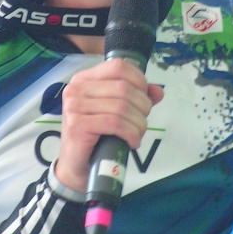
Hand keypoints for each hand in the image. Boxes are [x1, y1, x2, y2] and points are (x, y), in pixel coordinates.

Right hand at [54, 58, 163, 192]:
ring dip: (138, 123)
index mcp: (85, 79)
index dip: (139, 81)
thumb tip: (158, 91)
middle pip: (124, 88)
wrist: (77, 167)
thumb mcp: (117, 112)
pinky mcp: (77, 125)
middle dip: (142, 107)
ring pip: (121, 107)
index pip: (119, 66)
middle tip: (141, 122)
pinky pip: (115, 123)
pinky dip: (130, 133)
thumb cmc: (97, 137)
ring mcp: (74, 106)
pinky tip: (132, 141)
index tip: (144, 99)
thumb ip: (137, 97)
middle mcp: (76, 88)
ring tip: (138, 134)